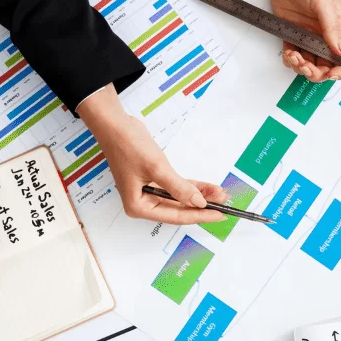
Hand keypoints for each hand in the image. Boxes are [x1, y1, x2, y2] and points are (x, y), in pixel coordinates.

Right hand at [77, 86, 226, 224]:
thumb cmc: (127, 145)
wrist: (115, 124)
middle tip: (224, 204)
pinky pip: (177, 187)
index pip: (176, 216)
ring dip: (200, 195)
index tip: (218, 215)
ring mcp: (149, 192)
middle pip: (179, 209)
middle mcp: (143, 203)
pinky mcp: (155, 180)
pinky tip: (208, 187)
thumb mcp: (157, 168)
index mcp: (138, 207)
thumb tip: (199, 202)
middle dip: (202, 205)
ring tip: (220, 194)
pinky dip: (192, 186)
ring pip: (180, 198)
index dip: (199, 216)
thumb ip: (179, 188)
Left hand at [267, 0, 340, 82]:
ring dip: (301, 67)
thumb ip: (331, 28)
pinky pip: (293, 53)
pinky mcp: (290, 31)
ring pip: (308, 63)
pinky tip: (289, 56)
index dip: (339, 70)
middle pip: (325, 65)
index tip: (329, 73)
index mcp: (338, 27)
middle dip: (316, 72)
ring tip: (294, 58)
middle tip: (306, 66)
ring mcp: (306, 33)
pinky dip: (290, 60)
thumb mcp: (323, 0)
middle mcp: (324, 33)